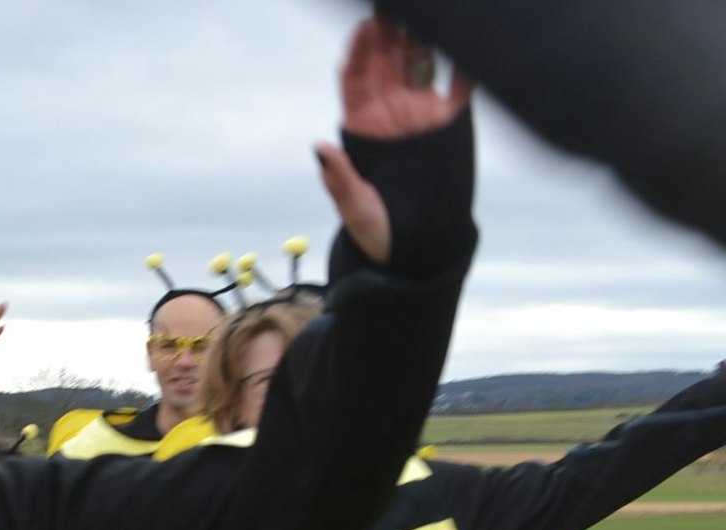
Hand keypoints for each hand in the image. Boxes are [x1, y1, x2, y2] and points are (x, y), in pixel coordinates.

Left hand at [315, 19, 473, 264]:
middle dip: (388, 31)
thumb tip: (320, 148)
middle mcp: (388, 111)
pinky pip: (459, 83)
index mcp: (360, 125)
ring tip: (426, 13)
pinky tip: (469, 42)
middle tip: (392, 8)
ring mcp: (419, 112)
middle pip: (385, 60)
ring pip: (418, 62)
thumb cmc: (372, 227)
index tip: (363, 28)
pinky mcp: (448, 121)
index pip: (355, 78)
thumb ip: (339, 178)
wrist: (411, 245)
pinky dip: (466, 62)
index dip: (358, 51)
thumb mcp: (354, 206)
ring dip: (421, 36)